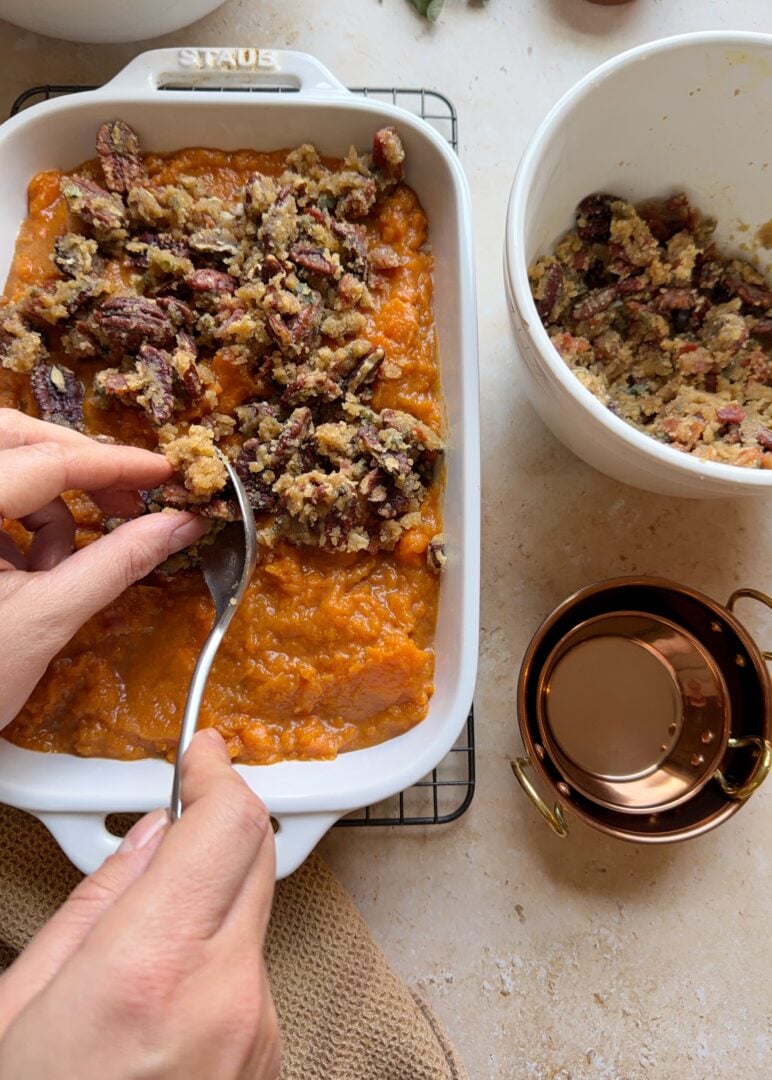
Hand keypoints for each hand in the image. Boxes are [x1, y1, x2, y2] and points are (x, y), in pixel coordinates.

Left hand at [0, 408, 208, 728]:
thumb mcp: (47, 618)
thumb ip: (117, 563)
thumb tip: (178, 526)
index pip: (49, 462)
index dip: (115, 464)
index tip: (164, 472)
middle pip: (14, 436)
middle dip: (75, 461)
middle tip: (123, 495)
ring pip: (2, 461)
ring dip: (46, 500)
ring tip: (67, 560)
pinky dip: (18, 520)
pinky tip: (34, 568)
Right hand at [0, 728, 279, 1078]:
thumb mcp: (18, 1006)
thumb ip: (99, 904)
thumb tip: (151, 836)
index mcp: (150, 972)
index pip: (228, 827)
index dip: (217, 773)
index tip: (204, 754)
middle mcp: (224, 1000)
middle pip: (256, 860)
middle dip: (222, 824)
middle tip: (184, 811)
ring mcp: (256, 1039)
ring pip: (255, 917)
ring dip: (217, 897)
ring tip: (150, 932)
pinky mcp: (266, 1065)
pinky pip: (253, 976)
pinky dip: (221, 957)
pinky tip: (167, 991)